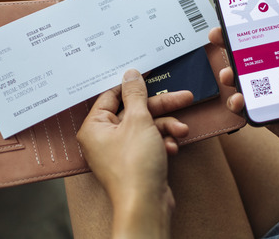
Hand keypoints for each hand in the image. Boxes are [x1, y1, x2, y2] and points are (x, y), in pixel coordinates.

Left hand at [76, 69, 191, 237]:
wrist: (146, 205)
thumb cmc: (135, 165)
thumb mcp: (138, 120)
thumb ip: (135, 95)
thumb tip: (130, 75)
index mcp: (94, 127)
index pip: (112, 96)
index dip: (132, 86)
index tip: (148, 76)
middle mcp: (104, 138)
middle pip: (134, 111)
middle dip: (161, 108)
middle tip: (184, 97)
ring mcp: (120, 152)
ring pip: (146, 128)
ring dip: (166, 128)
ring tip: (181, 131)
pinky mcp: (135, 162)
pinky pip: (150, 143)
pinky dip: (163, 143)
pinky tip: (171, 149)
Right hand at [209, 4, 278, 186]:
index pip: (278, 39)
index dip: (258, 29)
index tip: (239, 18)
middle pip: (256, 59)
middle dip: (233, 48)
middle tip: (218, 38)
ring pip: (249, 84)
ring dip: (232, 76)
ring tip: (228, 74)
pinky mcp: (277, 122)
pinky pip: (253, 111)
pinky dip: (240, 105)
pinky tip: (237, 100)